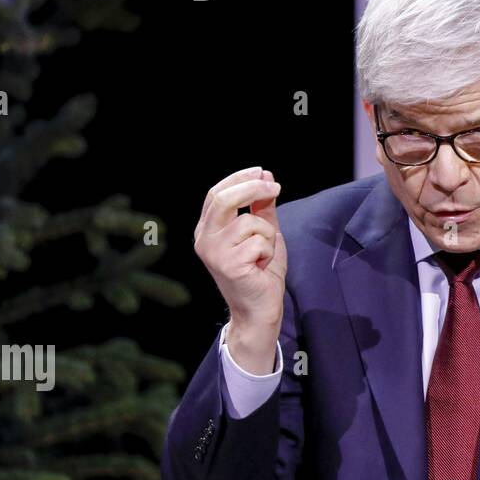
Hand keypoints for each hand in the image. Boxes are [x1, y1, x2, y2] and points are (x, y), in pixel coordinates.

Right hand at [193, 167, 287, 346]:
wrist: (260, 308)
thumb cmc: (260, 271)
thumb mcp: (263, 232)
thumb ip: (262, 207)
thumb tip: (266, 176)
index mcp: (207, 229)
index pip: (216, 193)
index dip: (239, 178)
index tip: (263, 171)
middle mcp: (204, 239)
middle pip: (223, 199)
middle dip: (253, 188)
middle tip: (276, 187)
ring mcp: (213, 253)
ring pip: (249, 222)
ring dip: (267, 234)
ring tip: (263, 253)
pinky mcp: (228, 265)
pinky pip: (259, 242)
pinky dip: (269, 251)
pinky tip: (261, 266)